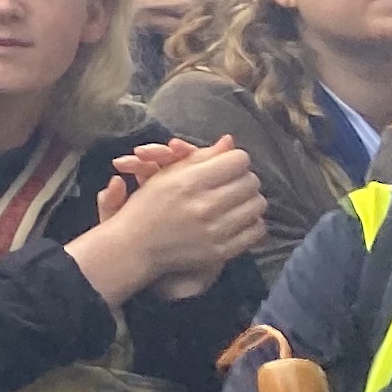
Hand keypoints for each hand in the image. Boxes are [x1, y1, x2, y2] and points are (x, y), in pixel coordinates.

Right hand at [80, 136, 268, 302]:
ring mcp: (215, 231)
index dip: (233, 159)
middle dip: (243, 178)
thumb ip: (200, 156)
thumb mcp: (166, 174)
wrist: (134, 247)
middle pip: (251, 181)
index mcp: (188, 182)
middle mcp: (204, 206)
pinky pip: (256, 230)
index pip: (237, 160)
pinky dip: (251, 222)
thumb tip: (230, 141)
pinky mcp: (222, 250)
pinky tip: (237, 220)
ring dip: (249, 199)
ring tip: (235, 200)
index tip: (226, 165)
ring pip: (257, 205)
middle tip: (231, 182)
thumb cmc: (146, 206)